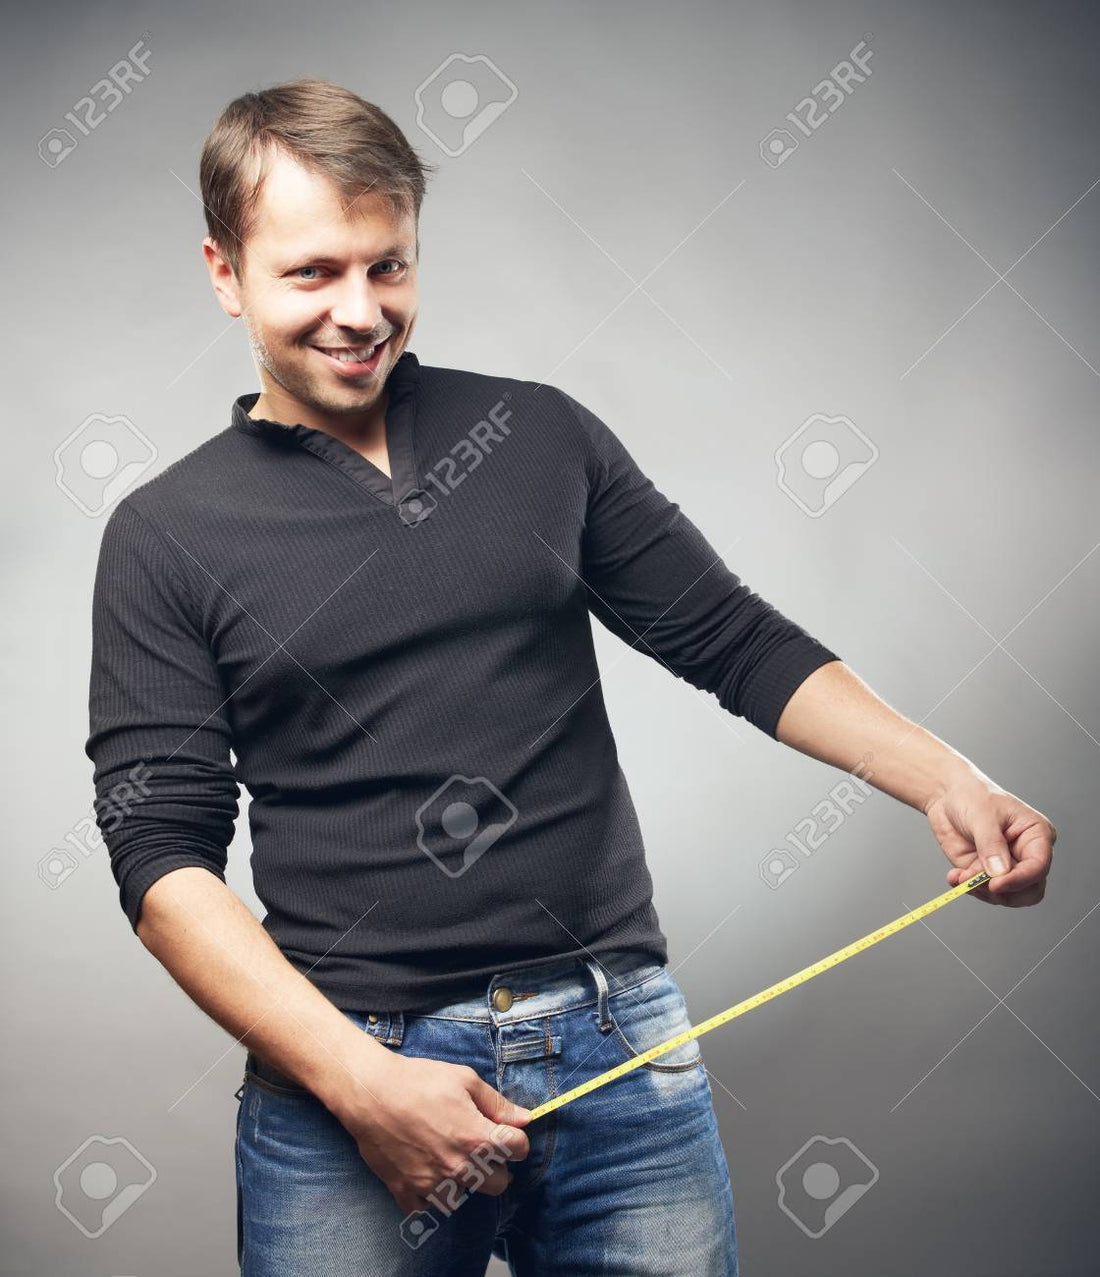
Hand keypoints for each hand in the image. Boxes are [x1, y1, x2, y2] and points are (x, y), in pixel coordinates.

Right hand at [329, 1048, 531, 1216]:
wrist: (370, 1092)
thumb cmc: (418, 1080)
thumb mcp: (464, 1080)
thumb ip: (498, 1103)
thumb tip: (525, 1118)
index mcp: (476, 1138)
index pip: (519, 1150)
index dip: (516, 1138)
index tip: (506, 1132)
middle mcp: (458, 1167)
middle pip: (498, 1183)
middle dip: (496, 1165)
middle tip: (480, 1147)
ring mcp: (431, 1183)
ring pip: (463, 1198)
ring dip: (462, 1182)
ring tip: (450, 1158)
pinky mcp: (406, 1191)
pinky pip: (426, 1207)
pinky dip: (428, 1194)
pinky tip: (426, 1172)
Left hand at [924, 773, 1055, 906]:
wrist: (947, 796)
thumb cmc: (973, 796)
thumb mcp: (982, 816)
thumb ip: (991, 844)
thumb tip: (999, 873)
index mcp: (1037, 835)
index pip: (1038, 867)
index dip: (1020, 880)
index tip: (995, 884)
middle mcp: (1026, 854)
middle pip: (1029, 890)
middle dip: (1003, 891)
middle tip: (976, 883)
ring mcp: (1006, 866)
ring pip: (1007, 896)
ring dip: (982, 891)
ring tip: (961, 876)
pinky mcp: (985, 873)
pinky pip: (983, 892)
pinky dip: (968, 888)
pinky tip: (955, 877)